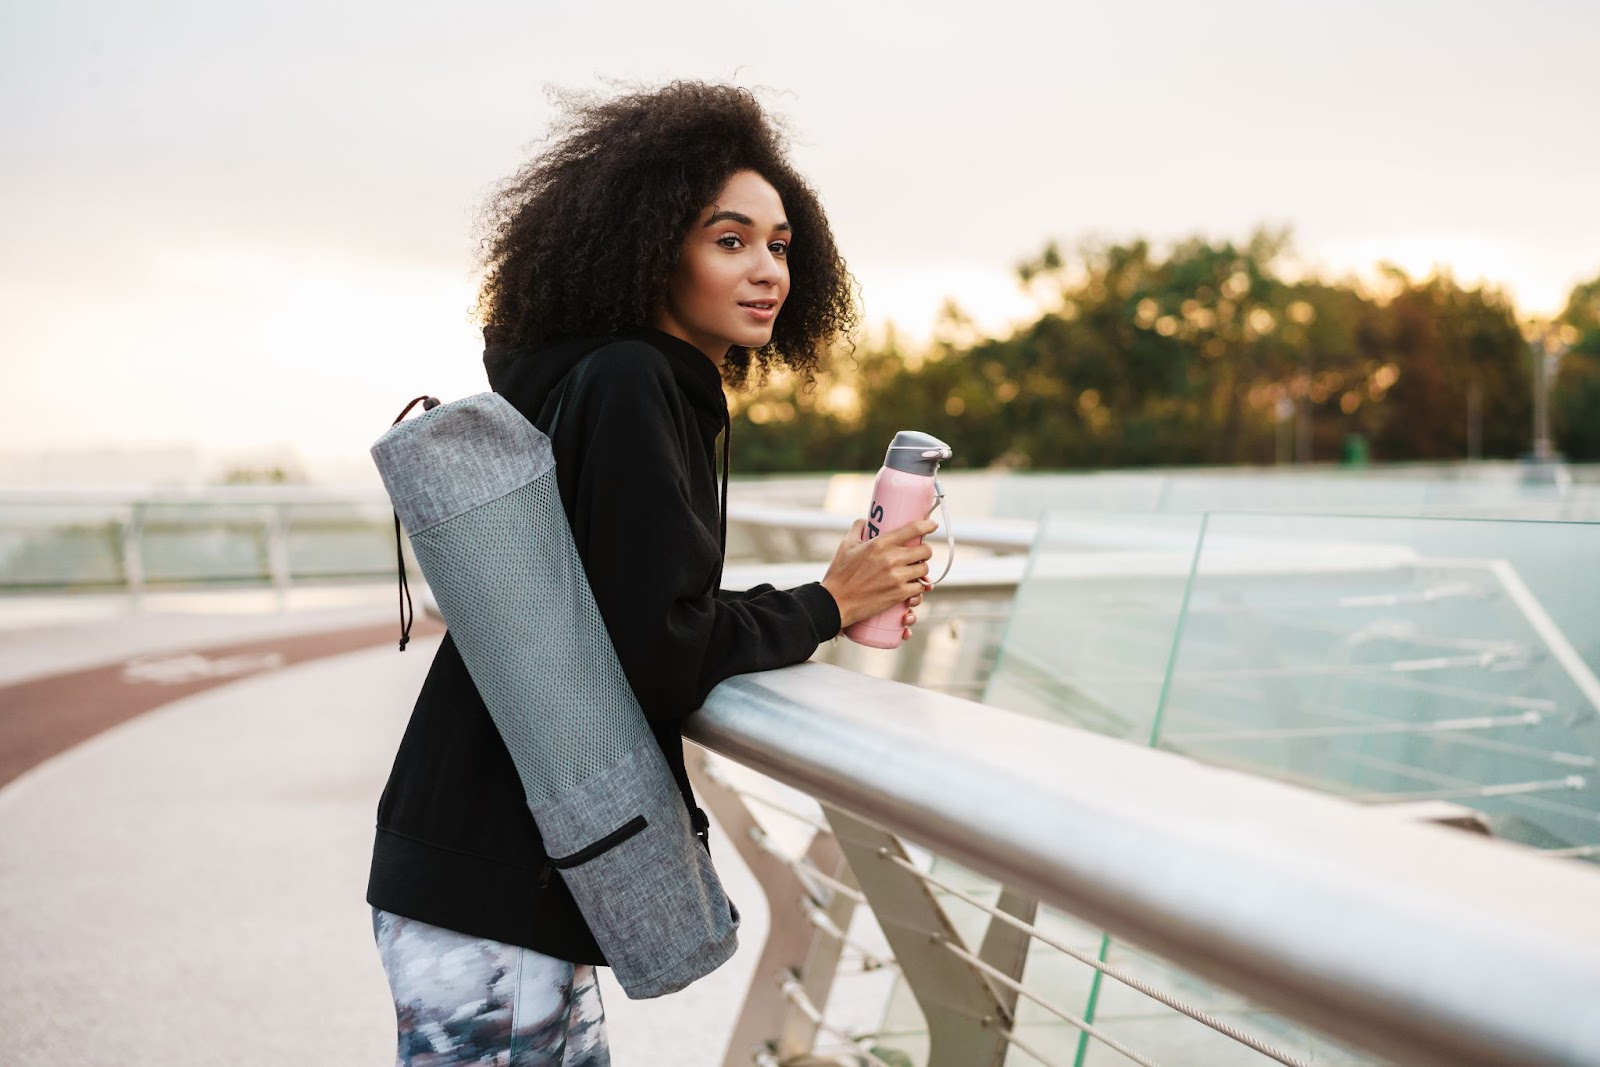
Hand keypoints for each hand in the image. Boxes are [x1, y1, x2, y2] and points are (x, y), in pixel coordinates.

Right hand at [820, 517, 936, 632]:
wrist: (836, 602)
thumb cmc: (839, 574)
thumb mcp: (846, 546)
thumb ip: (857, 529)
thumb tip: (864, 520)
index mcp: (880, 543)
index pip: (913, 529)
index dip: (927, 525)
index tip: (932, 525)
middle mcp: (891, 558)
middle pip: (925, 550)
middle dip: (924, 551)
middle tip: (919, 554)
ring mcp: (897, 577)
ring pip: (924, 569)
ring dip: (921, 569)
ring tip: (914, 570)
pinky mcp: (899, 594)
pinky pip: (920, 588)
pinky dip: (918, 587)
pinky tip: (912, 586)